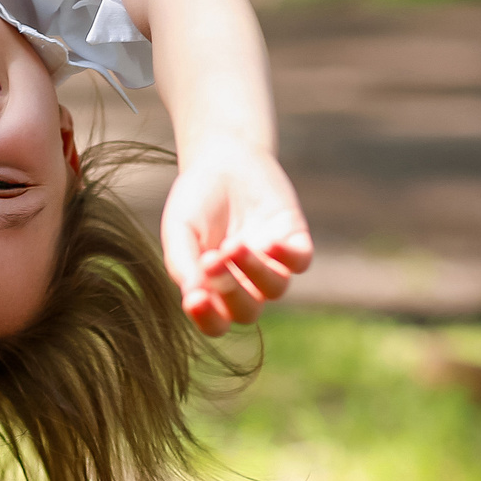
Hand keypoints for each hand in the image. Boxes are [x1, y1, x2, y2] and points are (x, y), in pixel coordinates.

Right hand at [159, 143, 312, 336]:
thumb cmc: (196, 201)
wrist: (222, 158)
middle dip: (231, 292)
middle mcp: (246, 284)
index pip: (215, 322)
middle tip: (212, 260)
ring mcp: (273, 264)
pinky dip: (287, 257)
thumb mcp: (180, 230)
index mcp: (214, 289)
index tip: (195, 299)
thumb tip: (193, 296)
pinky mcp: (295, 240)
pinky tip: (269, 241)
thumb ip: (183, 263)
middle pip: (247, 312)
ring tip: (234, 244)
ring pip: (275, 288)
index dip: (207, 318)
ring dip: (255, 271)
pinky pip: (300, 261)